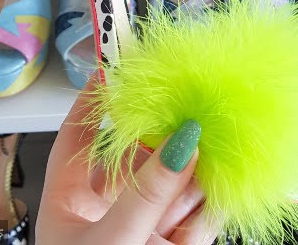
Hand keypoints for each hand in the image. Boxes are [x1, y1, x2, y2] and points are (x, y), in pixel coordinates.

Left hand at [36, 76, 219, 244]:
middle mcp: (106, 211)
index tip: (108, 70)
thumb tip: (181, 145)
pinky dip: (214, 200)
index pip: (75, 140)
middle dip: (164, 135)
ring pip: (171, 183)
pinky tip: (227, 181)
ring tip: (217, 136)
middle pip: (137, 158)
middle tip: (185, 105)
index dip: (90, 103)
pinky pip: (198, 216)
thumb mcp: (110, 241)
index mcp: (70, 204)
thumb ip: (145, 196)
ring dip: (196, 164)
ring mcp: (142, 229)